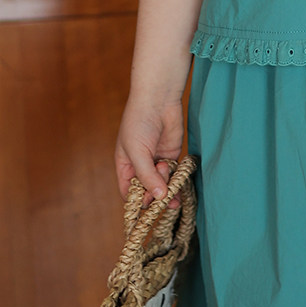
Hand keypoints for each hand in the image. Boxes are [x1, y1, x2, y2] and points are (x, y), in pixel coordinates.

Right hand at [114, 94, 185, 209]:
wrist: (158, 100)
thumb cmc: (139, 122)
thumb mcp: (138, 152)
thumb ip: (147, 175)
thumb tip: (159, 197)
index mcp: (125, 167)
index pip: (129, 193)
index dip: (138, 202)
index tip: (149, 206)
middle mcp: (141, 167)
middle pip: (148, 191)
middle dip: (156, 196)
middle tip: (164, 195)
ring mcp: (157, 162)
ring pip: (163, 185)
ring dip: (168, 189)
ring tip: (172, 185)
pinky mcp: (172, 156)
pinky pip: (175, 174)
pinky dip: (178, 180)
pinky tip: (180, 181)